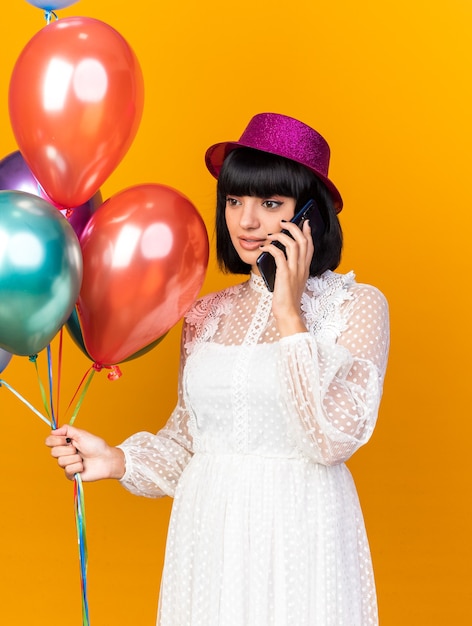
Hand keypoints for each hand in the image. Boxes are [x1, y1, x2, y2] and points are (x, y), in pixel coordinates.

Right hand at [45, 425, 124, 481]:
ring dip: (75, 458)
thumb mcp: (81, 434)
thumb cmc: (96, 446)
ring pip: (61, 462)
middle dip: (68, 450)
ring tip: (82, 458)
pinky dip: (77, 467)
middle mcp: (64, 453)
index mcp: (65, 442)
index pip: (49, 441)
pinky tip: (83, 466)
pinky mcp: (71, 474)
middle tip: (77, 449)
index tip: (67, 439)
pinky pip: (67, 470)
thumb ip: (67, 430)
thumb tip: (53, 431)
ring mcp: (67, 464)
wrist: (106, 459)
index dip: (56, 440)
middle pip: (53, 452)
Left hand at [260, 218, 313, 335]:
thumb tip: (281, 257)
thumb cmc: (288, 299)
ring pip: (293, 244)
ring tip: (271, 234)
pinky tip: (264, 248)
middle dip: (294, 228)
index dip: (307, 232)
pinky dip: (271, 248)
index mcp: (305, 268)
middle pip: (303, 240)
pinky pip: (279, 254)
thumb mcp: (293, 281)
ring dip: (281, 235)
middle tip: (284, 223)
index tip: (305, 222)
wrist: (288, 312)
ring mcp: (295, 270)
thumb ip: (291, 269)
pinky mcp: (285, 274)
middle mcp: (302, 267)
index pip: (310, 245)